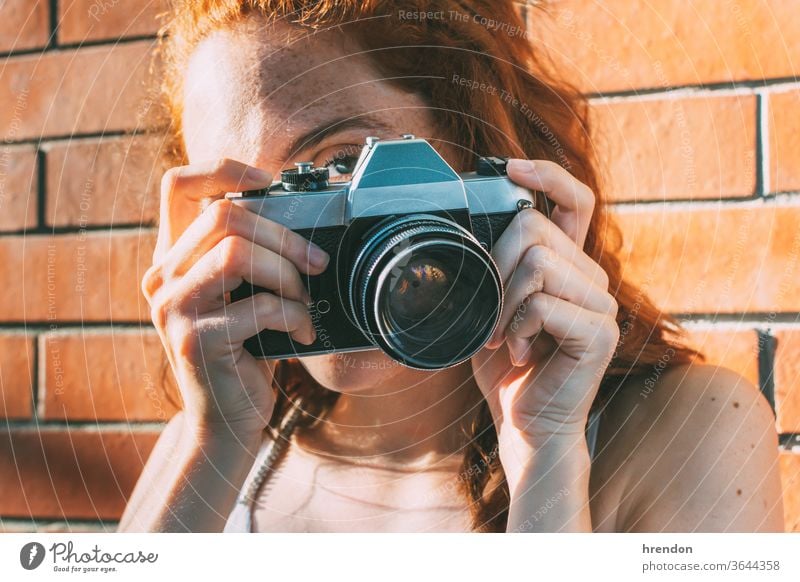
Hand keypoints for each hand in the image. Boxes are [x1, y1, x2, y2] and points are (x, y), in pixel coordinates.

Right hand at [142, 159, 329, 439]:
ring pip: (236, 254)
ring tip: (304, 301)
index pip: (177, 185)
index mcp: (173, 258)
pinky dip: (292, 316)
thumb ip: (249, 259)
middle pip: (224, 216)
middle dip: (284, 236)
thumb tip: (300, 221)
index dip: (223, 169)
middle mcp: (162, 277)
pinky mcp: (195, 341)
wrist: (225, 422)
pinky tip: (301, 332)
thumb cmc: (243, 354)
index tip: (267, 181)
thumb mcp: (240, 298)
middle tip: (316, 263)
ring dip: (287, 275)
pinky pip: (258, 307)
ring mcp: (173, 308)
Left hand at [471, 159, 618, 448]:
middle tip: (489, 315)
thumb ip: (493, 268)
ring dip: (503, 303)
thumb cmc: (507, 367)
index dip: (545, 174)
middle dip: (493, 270)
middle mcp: (592, 277)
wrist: (526, 425)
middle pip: (533, 229)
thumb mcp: (492, 306)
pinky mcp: (599, 331)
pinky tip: (521, 352)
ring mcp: (601, 303)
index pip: (574, 199)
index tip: (508, 167)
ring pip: (537, 262)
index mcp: (570, 265)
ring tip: (504, 337)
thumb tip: (467, 227)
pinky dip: (518, 327)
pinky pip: (543, 301)